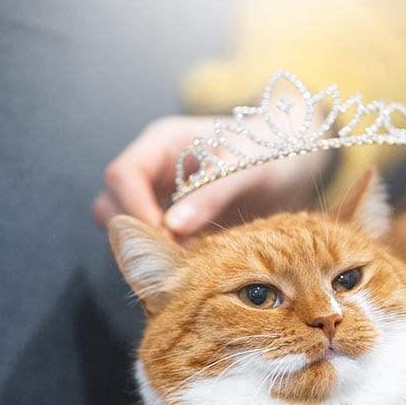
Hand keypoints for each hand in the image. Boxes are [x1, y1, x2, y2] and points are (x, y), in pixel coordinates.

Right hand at [94, 115, 327, 237]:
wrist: (294, 160)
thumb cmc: (274, 150)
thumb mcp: (248, 167)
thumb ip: (213, 193)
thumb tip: (173, 226)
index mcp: (163, 142)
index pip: (122, 175)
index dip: (134, 209)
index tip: (164, 238)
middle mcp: (153, 168)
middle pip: (111, 204)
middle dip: (136, 234)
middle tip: (179, 255)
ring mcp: (159, 195)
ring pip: (124, 227)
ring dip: (149, 248)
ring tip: (192, 259)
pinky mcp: (172, 219)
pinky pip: (152, 241)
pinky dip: (166, 255)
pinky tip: (198, 262)